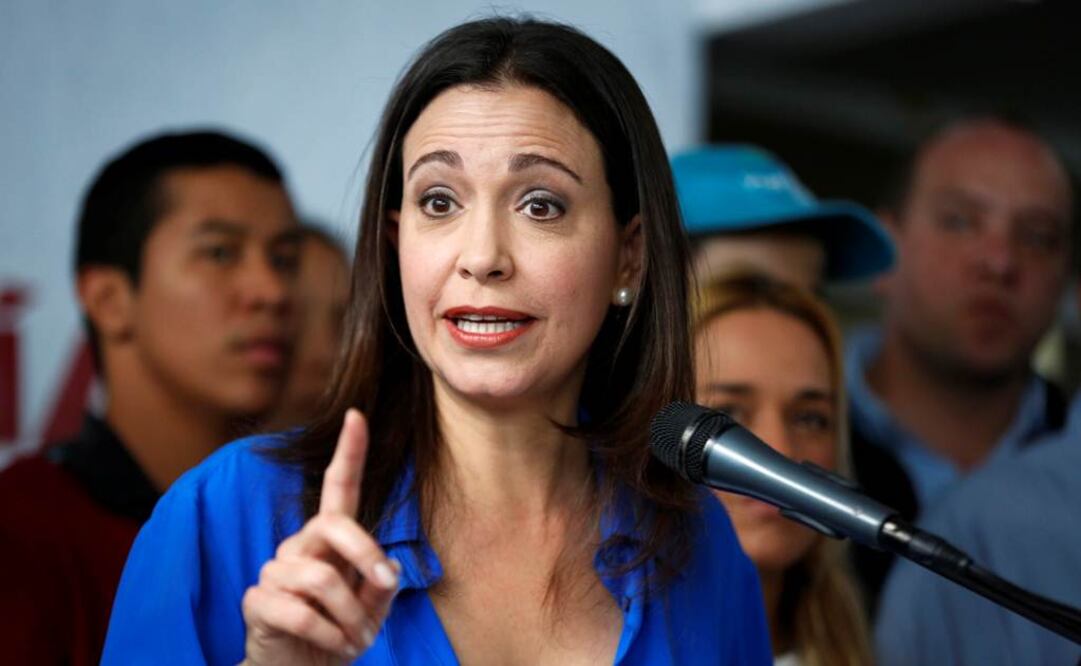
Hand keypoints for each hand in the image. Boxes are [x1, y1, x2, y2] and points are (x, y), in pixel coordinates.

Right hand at [241, 409, 398, 664]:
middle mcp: (298, 548)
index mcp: (328, 542)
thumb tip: (388, 569)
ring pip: (322, 579)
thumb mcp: (371, 613)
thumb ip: (380, 589)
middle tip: (384, 585)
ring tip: (356, 639)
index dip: (349, 453)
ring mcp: (274, 572)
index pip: (338, 490)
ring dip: (351, 616)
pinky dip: (329, 637)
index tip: (358, 415)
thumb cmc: (337, 636)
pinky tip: (335, 648)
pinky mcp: (256, 602)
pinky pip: (301, 612)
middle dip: (365, 552)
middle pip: (333, 525)